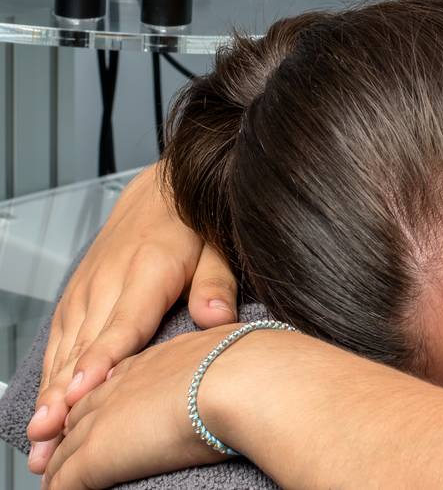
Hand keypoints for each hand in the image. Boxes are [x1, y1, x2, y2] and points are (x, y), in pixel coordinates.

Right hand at [28, 164, 237, 472]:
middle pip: (83, 347)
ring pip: (64, 347)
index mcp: (147, 269)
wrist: (162, 189)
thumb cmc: (195, 221)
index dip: (100, 361)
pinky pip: (58, 339)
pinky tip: (45, 405)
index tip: (83, 394)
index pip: (122, 324)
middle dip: (65, 394)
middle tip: (52, 436)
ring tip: (40, 434)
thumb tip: (216, 317)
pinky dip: (49, 373)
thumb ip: (216, 281)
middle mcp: (108, 281)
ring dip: (50, 392)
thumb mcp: (218, 244)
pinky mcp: (77, 295)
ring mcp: (87, 288)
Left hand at [40, 325, 241, 489]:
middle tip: (61, 447)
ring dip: (59, 461)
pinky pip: (67, 478)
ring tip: (52, 475)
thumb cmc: (256, 367)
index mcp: (159, 359)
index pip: (119, 380)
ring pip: (69, 444)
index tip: (103, 412)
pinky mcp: (99, 453)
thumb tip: (249, 353)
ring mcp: (107, 417)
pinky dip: (60, 488)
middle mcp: (125, 383)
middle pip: (84, 409)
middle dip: (70, 429)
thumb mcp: (240, 350)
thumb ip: (229, 358)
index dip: (106, 399)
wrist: (242, 379)